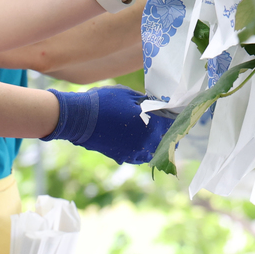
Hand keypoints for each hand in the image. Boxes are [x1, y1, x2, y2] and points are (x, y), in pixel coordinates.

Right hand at [42, 86, 173, 163]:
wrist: (79, 119)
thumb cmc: (104, 102)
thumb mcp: (129, 95)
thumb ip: (147, 102)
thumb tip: (158, 105)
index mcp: (151, 126)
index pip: (172, 124)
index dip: (174, 117)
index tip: (175, 112)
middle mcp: (146, 144)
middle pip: (165, 141)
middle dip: (167, 132)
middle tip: (166, 123)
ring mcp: (134, 153)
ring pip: (153, 152)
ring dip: (156, 144)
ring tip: (154, 134)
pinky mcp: (122, 157)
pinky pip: (139, 156)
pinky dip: (141, 150)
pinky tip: (139, 141)